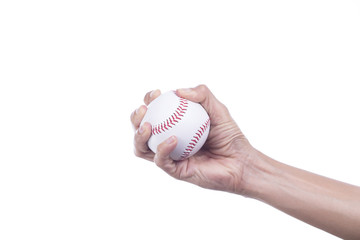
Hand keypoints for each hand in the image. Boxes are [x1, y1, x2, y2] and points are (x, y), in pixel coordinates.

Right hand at [130, 85, 254, 193]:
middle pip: (141, 130)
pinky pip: (161, 161)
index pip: (154, 112)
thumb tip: (178, 91)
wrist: (241, 162)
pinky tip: (173, 139)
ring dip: (139, 136)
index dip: (149, 101)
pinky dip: (163, 149)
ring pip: (142, 148)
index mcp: (174, 125)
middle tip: (144, 109)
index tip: (155, 93)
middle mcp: (167, 140)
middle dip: (135, 118)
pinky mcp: (175, 171)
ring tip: (147, 125)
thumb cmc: (230, 135)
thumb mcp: (218, 109)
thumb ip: (202, 95)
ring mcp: (169, 157)